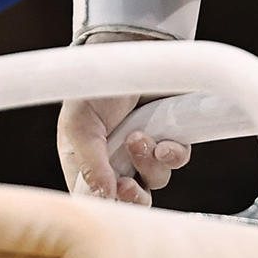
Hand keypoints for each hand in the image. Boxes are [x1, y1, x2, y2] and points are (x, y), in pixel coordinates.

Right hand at [56, 94, 191, 205]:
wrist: (128, 50)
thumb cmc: (93, 87)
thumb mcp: (79, 125)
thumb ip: (90, 163)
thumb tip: (105, 195)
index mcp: (87, 165)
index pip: (96, 201)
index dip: (108, 206)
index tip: (112, 197)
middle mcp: (117, 163)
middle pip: (131, 201)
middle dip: (134, 199)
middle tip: (129, 187)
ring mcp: (145, 153)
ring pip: (156, 180)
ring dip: (148, 165)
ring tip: (138, 137)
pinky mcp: (170, 138)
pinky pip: (177, 160)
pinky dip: (172, 154)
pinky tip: (164, 142)